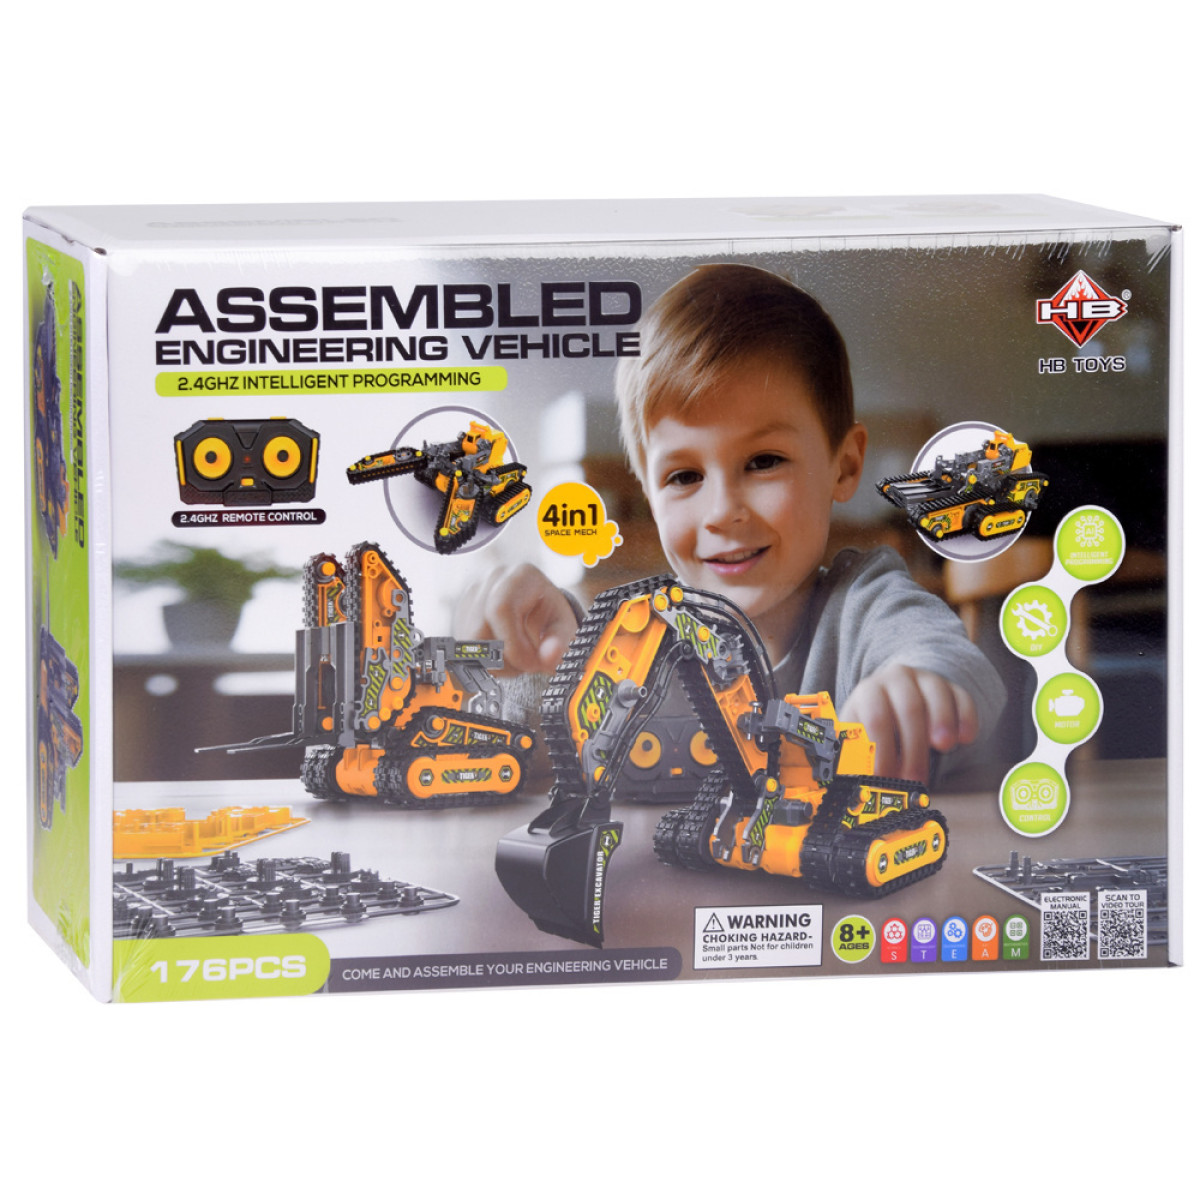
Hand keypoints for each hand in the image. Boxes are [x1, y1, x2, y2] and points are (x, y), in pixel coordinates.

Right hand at [453, 563, 578, 674]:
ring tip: (517, 659)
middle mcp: (492, 580)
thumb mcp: (565, 628)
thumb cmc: (551, 616)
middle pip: (479, 631)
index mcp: (521, 576)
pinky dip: (484, 661)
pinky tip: (503, 656)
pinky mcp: (461, 614)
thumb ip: (560, 643)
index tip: (530, 664)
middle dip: (504, 658)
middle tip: (526, 664)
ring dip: (494, 663)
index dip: (512, 644)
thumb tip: (549, 657)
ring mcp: (472, 596)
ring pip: (468, 644)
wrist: (538, 610)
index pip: (501, 609)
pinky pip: (464, 648)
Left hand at [841, 663, 979, 784]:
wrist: (895, 694)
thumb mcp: (860, 734)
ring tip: (943, 748)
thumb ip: (859, 756)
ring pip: (937, 697)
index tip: (885, 777)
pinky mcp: (951, 687)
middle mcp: (896, 680)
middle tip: (915, 778)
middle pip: (909, 708)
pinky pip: (962, 698)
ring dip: (942, 722)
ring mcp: (926, 680)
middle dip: (913, 746)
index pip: (875, 718)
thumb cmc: (875, 724)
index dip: (881, 750)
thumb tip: (861, 784)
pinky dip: (965, 718)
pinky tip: (965, 738)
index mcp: (869, 692)